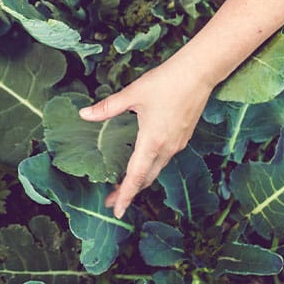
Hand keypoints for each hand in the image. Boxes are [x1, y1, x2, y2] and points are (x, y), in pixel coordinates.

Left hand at [78, 57, 214, 217]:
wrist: (199, 73)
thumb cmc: (166, 82)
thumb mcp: (133, 94)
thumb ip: (107, 107)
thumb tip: (83, 114)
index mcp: (152, 141)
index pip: (136, 177)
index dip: (125, 195)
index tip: (116, 210)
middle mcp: (167, 148)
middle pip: (146, 178)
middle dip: (129, 192)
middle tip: (112, 201)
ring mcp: (177, 144)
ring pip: (156, 169)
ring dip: (140, 179)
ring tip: (124, 184)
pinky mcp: (183, 137)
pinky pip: (165, 159)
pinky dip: (151, 167)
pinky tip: (143, 161)